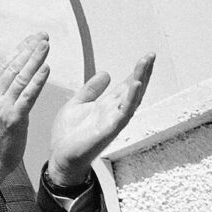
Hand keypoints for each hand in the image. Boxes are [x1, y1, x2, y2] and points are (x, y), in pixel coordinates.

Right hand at [0, 33, 50, 184]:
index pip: (4, 64)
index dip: (19, 49)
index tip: (32, 38)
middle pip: (12, 67)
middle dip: (29, 49)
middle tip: (42, 36)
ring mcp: (1, 106)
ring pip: (20, 77)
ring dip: (34, 60)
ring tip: (45, 46)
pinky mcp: (13, 118)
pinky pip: (27, 96)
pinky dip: (37, 81)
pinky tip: (46, 69)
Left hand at [48, 53, 155, 184]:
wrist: (61, 156)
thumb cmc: (69, 134)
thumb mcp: (77, 104)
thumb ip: (91, 90)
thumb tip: (106, 73)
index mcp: (106, 105)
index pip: (125, 85)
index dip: (136, 72)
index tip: (146, 57)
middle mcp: (113, 112)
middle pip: (133, 89)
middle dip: (143, 72)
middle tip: (151, 55)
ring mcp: (113, 121)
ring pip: (132, 98)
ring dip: (140, 81)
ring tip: (145, 64)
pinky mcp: (109, 130)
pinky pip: (124, 113)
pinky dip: (131, 99)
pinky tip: (135, 86)